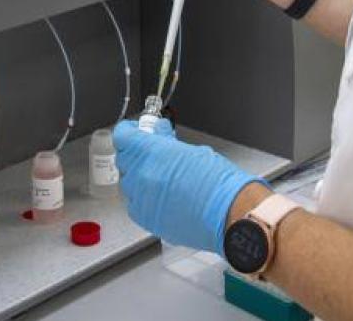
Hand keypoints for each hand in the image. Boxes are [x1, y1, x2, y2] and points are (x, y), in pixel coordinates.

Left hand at [113, 119, 260, 253]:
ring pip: (129, 183)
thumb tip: (160, 137)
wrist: (230, 214)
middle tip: (156, 151)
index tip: (140, 131)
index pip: (123, 136)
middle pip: (125, 159)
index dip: (131, 131)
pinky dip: (145, 198)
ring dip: (141, 176)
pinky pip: (136, 204)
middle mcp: (141, 176)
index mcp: (151, 153)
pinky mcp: (147, 220)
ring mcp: (142, 200)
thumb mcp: (193, 150)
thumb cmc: (219, 183)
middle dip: (138, 153)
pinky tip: (164, 196)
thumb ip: (168, 143)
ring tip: (164, 176)